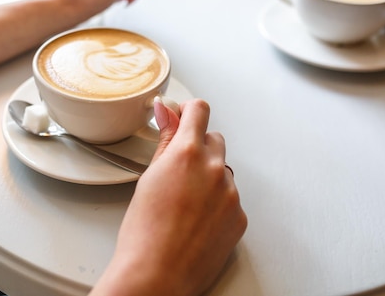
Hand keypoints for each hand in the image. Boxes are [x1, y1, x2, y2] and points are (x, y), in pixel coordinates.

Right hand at [90, 99, 246, 295]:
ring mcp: (230, 194)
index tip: (184, 117)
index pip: (199, 111)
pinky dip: (217, 204)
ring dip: (209, 177)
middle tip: (178, 171)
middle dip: (198, 148)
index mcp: (188, 153)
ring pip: (222, 171)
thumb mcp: (149, 177)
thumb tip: (167, 112)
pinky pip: (230, 198)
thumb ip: (165, 140)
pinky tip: (197, 220)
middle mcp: (214, 169)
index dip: (189, 112)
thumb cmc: (144, 232)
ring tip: (185, 203)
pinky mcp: (239, 217)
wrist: (157, 274)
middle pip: (214, 140)